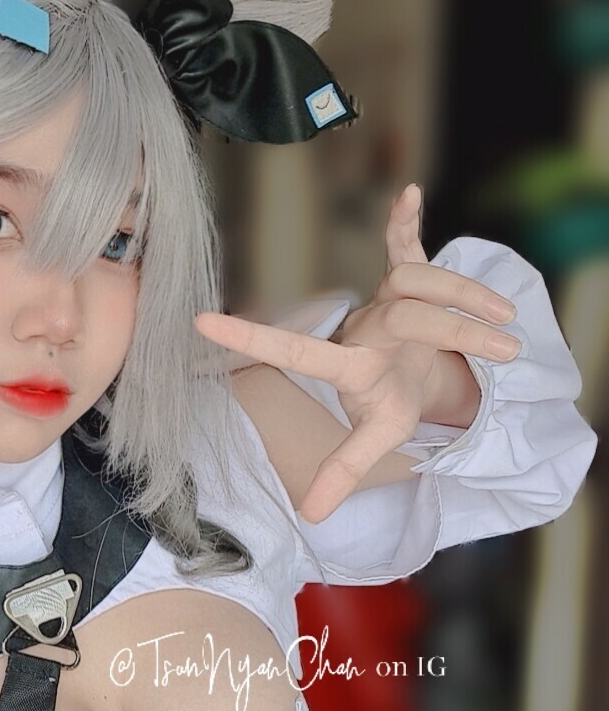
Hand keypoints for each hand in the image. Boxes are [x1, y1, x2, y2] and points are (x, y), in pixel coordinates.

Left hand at [194, 183, 520, 522]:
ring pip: (422, 279)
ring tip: (508, 326)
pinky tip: (409, 192)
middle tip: (509, 352)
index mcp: (349, 364)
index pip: (295, 350)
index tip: (200, 323)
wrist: (418, 370)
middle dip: (459, 329)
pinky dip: (406, 220)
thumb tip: (310, 517)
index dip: (250, 339)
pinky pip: (406, 243)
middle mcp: (365, 324)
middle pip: (407, 313)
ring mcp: (387, 298)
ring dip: (468, 296)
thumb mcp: (376, 438)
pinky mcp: (409, 276)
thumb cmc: (391, 400)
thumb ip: (344, 470)